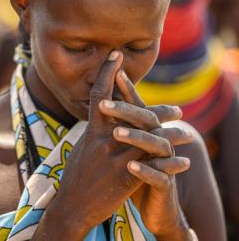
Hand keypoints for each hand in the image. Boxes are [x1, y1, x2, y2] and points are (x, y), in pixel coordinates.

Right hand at [39, 51, 182, 238]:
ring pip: (151, 139)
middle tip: (177, 108)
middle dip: (158, 109)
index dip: (108, 73)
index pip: (100, 94)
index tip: (116, 54)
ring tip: (186, 134)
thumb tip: (100, 115)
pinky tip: (184, 162)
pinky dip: (171, 163)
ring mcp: (116, 157)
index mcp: (91, 130)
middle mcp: (104, 139)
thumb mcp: (81, 148)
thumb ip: (94, 131)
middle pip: (135, 115)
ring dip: (172, 135)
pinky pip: (154, 166)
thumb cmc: (75, 176)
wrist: (73, 205)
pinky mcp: (126, 176)